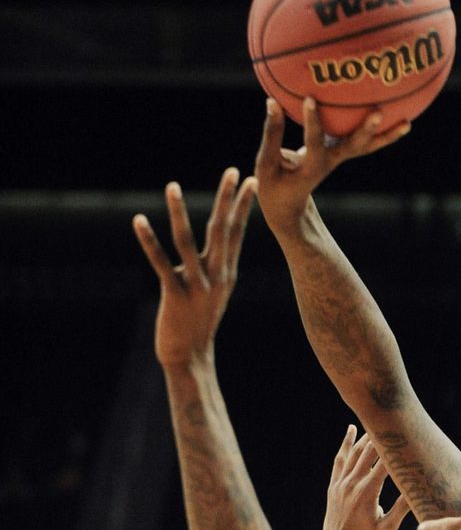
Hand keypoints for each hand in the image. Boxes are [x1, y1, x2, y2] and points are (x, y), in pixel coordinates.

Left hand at [133, 168, 255, 367]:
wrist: (191, 357)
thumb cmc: (199, 324)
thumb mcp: (214, 292)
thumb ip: (214, 266)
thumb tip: (210, 244)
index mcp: (226, 273)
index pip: (238, 233)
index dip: (243, 206)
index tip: (252, 181)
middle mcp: (216, 276)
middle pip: (222, 231)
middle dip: (227, 200)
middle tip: (232, 171)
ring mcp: (197, 285)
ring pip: (187, 242)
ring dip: (179, 213)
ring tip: (172, 186)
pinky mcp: (175, 295)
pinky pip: (161, 263)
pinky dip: (149, 241)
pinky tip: (138, 221)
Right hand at [255, 97, 409, 240]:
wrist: (290, 210)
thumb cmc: (274, 189)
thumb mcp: (266, 166)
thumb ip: (271, 134)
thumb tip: (272, 101)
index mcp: (311, 168)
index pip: (313, 143)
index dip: (312, 122)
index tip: (309, 99)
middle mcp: (330, 163)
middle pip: (354, 148)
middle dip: (366, 131)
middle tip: (379, 112)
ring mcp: (338, 160)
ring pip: (366, 147)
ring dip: (386, 136)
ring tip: (408, 124)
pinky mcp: (340, 155)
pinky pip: (362, 143)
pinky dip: (376, 132)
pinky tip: (389, 114)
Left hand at [321, 426, 409, 529]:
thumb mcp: (387, 529)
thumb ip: (401, 509)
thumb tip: (417, 491)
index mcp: (367, 493)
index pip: (384, 463)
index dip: (396, 448)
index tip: (408, 435)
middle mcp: (352, 484)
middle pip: (368, 452)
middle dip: (382, 436)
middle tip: (395, 420)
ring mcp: (341, 483)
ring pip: (354, 453)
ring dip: (366, 436)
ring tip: (378, 421)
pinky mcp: (334, 486)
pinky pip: (340, 460)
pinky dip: (345, 444)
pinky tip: (351, 430)